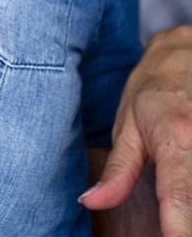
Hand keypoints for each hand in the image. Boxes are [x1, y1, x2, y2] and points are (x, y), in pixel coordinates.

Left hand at [80, 25, 191, 236]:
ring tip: (173, 205)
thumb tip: (91, 202)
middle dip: (184, 218)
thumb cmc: (155, 89)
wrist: (188, 54)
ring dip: (188, 203)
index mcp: (177, 138)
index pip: (180, 194)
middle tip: (165, 222)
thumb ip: (117, 171)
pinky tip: (184, 191)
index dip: (179, 228)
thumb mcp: (129, 125)